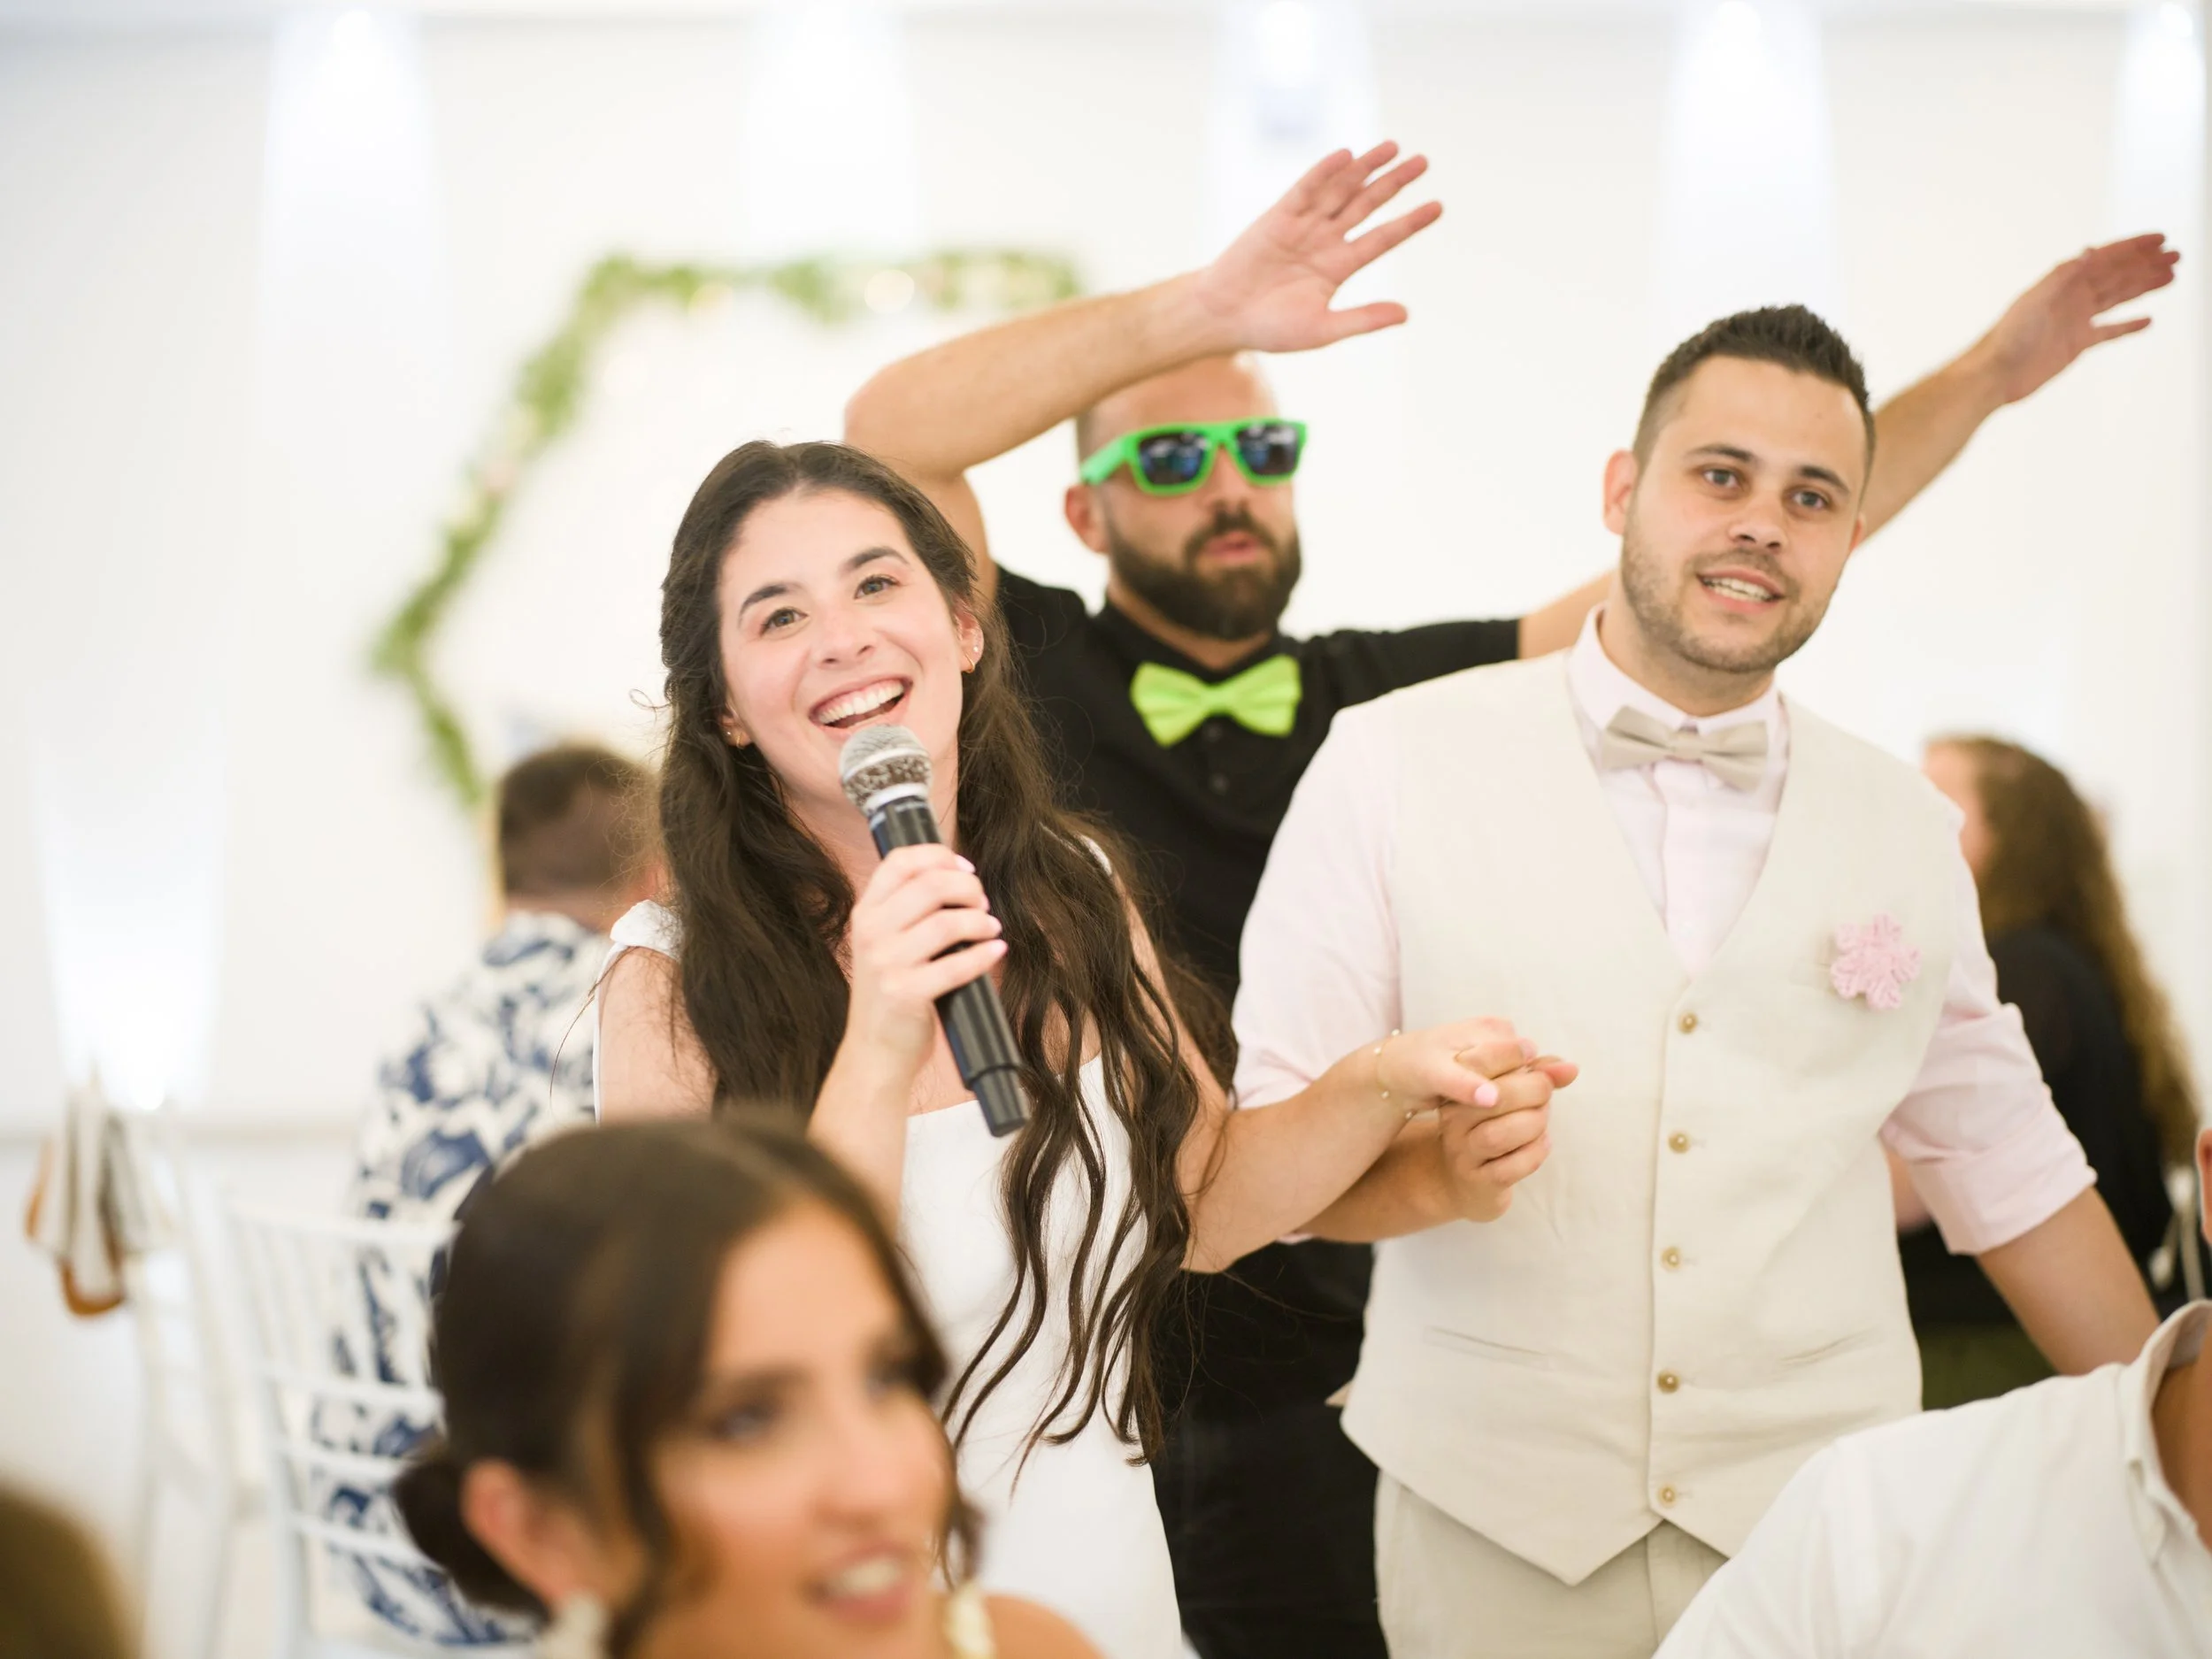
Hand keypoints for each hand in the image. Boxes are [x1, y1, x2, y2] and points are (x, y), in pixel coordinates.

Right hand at [840, 844, 1004, 1089]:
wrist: (874, 1052)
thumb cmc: (890, 995)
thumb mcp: (885, 944)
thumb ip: (907, 912)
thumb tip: (960, 879)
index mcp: (865, 912)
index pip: (899, 860)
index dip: (939, 856)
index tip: (966, 868)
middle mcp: (870, 932)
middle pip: (930, 885)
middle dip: (969, 888)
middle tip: (983, 903)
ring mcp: (885, 963)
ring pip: (947, 922)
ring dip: (980, 921)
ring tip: (991, 928)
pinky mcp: (905, 992)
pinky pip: (957, 965)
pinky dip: (984, 954)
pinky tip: (996, 950)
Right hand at [1189, 141, 1442, 353]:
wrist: (1223, 318)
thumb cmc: (1270, 329)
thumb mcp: (1323, 328)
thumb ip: (1363, 319)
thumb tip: (1406, 314)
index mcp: (1338, 267)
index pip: (1382, 238)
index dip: (1409, 222)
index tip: (1437, 206)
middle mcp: (1325, 240)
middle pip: (1366, 205)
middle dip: (1393, 183)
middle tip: (1423, 162)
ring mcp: (1302, 225)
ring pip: (1340, 190)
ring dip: (1365, 168)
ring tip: (1393, 147)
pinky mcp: (1278, 216)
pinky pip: (1305, 189)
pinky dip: (1324, 172)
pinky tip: (1346, 156)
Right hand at [1387, 1023, 1575, 1220]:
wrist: (1467, 1180)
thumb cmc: (1495, 1126)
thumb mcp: (1509, 1093)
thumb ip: (1538, 1074)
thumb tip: (1571, 1069)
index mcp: (1456, 1088)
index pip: (1478, 1061)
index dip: (1514, 1055)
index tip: (1532, 1059)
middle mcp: (1453, 1119)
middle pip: (1495, 1097)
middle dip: (1533, 1090)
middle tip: (1546, 1094)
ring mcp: (1463, 1152)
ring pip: (1499, 1135)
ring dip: (1533, 1124)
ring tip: (1542, 1120)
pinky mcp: (1479, 1181)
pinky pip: (1510, 1167)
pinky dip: (1535, 1152)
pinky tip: (1542, 1143)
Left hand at [1975, 232, 2178, 404]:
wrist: (1995, 374)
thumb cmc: (2008, 336)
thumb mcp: (2036, 299)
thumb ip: (2063, 275)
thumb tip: (2089, 251)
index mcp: (2064, 282)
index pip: (2106, 258)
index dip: (2133, 247)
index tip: (2161, 240)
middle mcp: (2072, 297)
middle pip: (2118, 275)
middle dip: (2147, 264)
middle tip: (2177, 256)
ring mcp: (2076, 320)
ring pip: (2118, 298)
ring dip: (2143, 287)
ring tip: (2170, 277)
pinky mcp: (2077, 344)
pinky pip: (2109, 331)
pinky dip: (2128, 325)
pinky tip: (2147, 320)